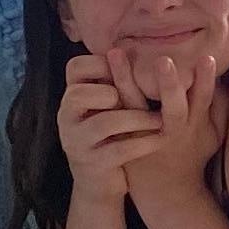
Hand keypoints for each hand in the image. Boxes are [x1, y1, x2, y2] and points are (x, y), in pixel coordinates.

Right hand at [58, 50, 164, 213]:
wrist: (100, 183)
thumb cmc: (109, 134)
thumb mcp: (108, 105)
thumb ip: (116, 81)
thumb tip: (141, 46)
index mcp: (72, 97)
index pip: (74, 68)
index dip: (101, 64)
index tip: (129, 64)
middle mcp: (67, 118)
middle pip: (79, 94)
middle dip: (111, 91)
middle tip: (135, 94)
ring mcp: (76, 142)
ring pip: (103, 122)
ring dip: (136, 118)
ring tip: (161, 119)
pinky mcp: (92, 165)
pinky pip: (118, 150)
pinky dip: (143, 143)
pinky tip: (161, 139)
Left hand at [106, 41, 227, 209]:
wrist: (167, 192)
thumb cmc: (192, 156)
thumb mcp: (213, 135)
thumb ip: (220, 107)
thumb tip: (223, 76)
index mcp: (195, 125)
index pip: (204, 99)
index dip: (205, 80)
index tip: (206, 57)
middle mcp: (171, 130)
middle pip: (172, 107)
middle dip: (169, 84)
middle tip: (163, 60)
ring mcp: (144, 134)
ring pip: (134, 105)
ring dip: (124, 78)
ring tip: (115, 53)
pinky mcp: (123, 138)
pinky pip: (113, 113)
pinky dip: (106, 93)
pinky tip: (96, 72)